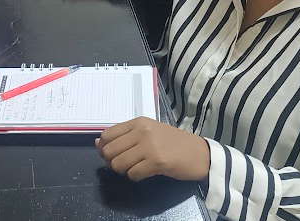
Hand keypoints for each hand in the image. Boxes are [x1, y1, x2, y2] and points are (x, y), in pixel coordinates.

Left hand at [96, 117, 210, 181]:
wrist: (200, 154)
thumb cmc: (174, 143)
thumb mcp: (149, 132)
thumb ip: (125, 136)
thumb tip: (99, 144)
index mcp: (138, 122)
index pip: (107, 135)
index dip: (105, 148)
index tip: (114, 155)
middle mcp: (141, 131)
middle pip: (109, 151)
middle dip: (112, 163)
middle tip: (125, 165)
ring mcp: (149, 146)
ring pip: (118, 164)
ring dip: (124, 171)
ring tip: (136, 168)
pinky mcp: (156, 161)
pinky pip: (132, 174)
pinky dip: (135, 177)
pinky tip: (145, 173)